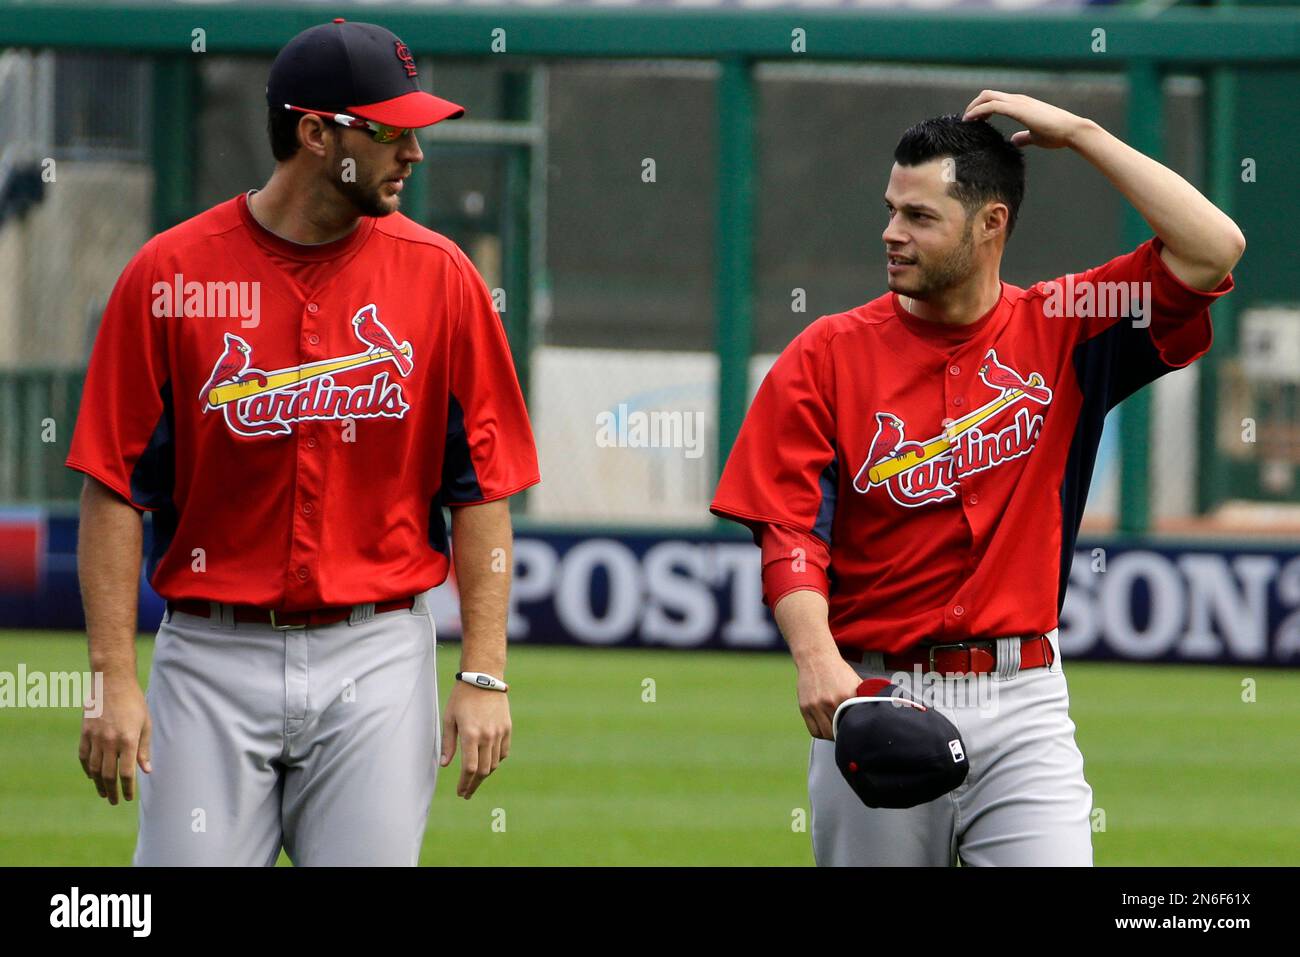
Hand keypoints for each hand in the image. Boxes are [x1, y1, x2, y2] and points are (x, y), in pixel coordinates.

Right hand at [78, 673, 150, 804]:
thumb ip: (144, 748)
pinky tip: (92, 776)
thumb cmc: (134, 702)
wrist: (112, 682)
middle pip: (109, 775)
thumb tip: (146, 771)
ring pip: (94, 769)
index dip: (127, 788)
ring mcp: (95, 737)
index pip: (126, 772)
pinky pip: (84, 757)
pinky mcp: (85, 733)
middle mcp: (110, 741)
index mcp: (128, 739)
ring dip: (99, 784)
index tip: (129, 798)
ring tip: (104, 793)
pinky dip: (87, 769)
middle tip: (114, 801)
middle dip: (112, 791)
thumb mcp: (145, 724)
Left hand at [440, 681, 510, 798]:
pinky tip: (487, 763)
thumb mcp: (449, 718)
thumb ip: (448, 743)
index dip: (464, 784)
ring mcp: (499, 732)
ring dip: (484, 774)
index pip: (469, 768)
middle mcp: (487, 736)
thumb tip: (445, 764)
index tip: (460, 792)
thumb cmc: (462, 697)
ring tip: (474, 779)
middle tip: (467, 792)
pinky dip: (496, 761)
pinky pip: (503, 752)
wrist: (484, 678)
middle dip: (474, 785)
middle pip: (483, 771)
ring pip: (494, 763)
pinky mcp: (507, 728)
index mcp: (471, 734)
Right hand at [795, 653, 865, 740]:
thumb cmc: (836, 670)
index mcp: (846, 696)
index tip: (856, 732)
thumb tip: (878, 710)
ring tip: (836, 731)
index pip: (852, 724)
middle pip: (838, 732)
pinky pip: (813, 730)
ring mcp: (816, 706)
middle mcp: (830, 702)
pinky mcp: (805, 707)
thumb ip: (864, 697)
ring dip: (831, 735)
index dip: (854, 731)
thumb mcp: (855, 682)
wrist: (816, 658)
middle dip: (843, 734)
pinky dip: (820, 732)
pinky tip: (825, 728)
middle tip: (847, 733)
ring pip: (825, 733)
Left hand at [962, 90, 1093, 149]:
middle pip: (988, 94)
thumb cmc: (1057, 134)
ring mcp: (1018, 103)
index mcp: (1021, 104)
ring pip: (988, 97)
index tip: (974, 121)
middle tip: (966, 121)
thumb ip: (1024, 137)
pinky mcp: (1018, 109)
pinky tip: (970, 120)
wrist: (1071, 130)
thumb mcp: (1035, 136)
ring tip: (966, 121)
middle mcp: (1018, 100)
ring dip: (973, 107)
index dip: (982, 108)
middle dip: (974, 105)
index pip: (996, 99)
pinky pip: (993, 105)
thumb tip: (1015, 140)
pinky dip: (978, 111)